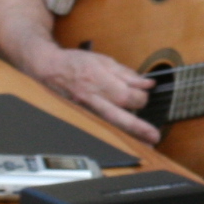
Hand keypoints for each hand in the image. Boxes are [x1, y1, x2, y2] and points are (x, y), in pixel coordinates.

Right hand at [36, 46, 158, 143]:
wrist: (50, 68)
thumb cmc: (77, 63)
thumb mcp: (104, 61)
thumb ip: (126, 74)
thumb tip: (147, 83)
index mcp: (99, 81)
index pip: (125, 96)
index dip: (141, 97)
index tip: (146, 94)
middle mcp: (92, 99)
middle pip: (119, 116)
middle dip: (138, 127)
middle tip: (154, 136)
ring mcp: (87, 110)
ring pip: (110, 126)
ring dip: (129, 135)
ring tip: (146, 143)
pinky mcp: (84, 116)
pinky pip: (103, 126)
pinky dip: (116, 133)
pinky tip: (127, 139)